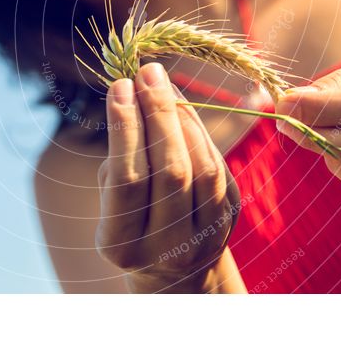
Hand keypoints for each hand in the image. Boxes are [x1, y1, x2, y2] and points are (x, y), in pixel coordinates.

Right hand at [97, 62, 243, 291]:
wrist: (171, 268)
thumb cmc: (130, 216)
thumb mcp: (111, 198)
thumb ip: (120, 155)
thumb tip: (135, 92)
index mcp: (121, 245)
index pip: (127, 180)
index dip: (125, 129)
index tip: (121, 85)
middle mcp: (165, 248)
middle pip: (170, 172)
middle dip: (158, 114)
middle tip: (147, 73)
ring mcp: (203, 238)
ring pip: (202, 169)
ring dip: (182, 119)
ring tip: (163, 85)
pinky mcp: (228, 221)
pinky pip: (218, 169)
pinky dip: (200, 134)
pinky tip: (182, 109)